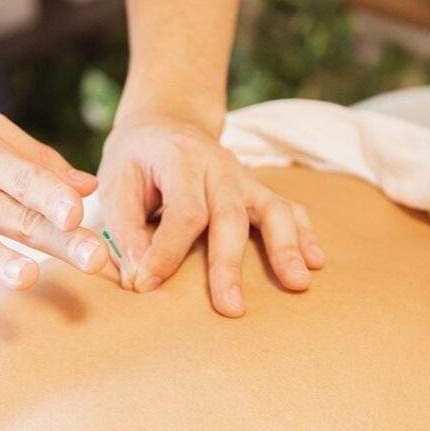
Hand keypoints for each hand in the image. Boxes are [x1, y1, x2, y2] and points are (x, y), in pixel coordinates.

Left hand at [97, 117, 324, 316]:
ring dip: (285, 247)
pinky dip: (304, 233)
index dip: (166, 252)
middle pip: (229, 216)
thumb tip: (139, 279)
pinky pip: (287, 207)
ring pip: (271, 209)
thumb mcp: (115, 183)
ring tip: (297, 283)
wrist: (165, 122)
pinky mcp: (256, 188)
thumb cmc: (135, 158)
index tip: (146, 284)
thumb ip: (125, 230)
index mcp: (179, 160)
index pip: (183, 211)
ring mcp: (243, 176)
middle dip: (229, 264)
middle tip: (231, 308)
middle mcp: (217, 166)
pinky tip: (315, 260)